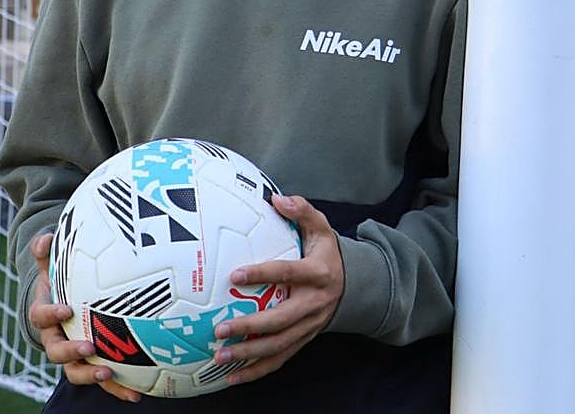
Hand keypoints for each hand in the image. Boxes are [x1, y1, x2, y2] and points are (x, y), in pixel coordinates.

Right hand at [28, 233, 140, 402]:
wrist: (64, 303)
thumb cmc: (61, 280)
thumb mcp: (53, 264)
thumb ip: (47, 251)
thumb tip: (45, 239)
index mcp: (45, 315)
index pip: (40, 316)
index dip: (51, 314)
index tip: (67, 310)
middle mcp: (56, 338)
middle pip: (55, 351)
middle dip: (71, 352)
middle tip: (89, 347)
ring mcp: (72, 355)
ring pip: (75, 372)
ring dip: (91, 375)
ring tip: (109, 374)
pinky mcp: (91, 364)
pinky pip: (102, 379)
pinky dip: (117, 388)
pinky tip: (138, 393)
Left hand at [211, 195, 343, 384]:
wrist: (354, 285)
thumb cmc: (327, 253)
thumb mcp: (322, 228)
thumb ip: (302, 211)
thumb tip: (277, 198)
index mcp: (318, 274)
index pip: (287, 273)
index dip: (262, 274)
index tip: (234, 275)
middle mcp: (314, 304)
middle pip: (281, 320)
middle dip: (250, 328)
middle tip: (220, 329)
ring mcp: (310, 326)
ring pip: (279, 345)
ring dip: (249, 354)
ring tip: (220, 356)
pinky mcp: (304, 340)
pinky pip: (280, 359)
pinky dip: (257, 371)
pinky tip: (232, 377)